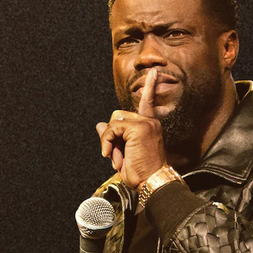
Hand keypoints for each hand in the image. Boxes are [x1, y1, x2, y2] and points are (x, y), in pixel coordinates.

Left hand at [96, 67, 167, 188]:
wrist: (151, 181)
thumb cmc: (141, 171)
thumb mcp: (123, 152)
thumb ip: (112, 136)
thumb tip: (99, 124)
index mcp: (150, 125)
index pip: (148, 102)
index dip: (150, 87)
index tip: (153, 71)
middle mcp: (150, 122)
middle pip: (117, 116)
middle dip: (110, 135)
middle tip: (113, 154)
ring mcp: (146, 123)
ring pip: (113, 121)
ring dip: (108, 140)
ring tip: (114, 157)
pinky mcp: (139, 128)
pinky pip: (112, 128)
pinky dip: (107, 141)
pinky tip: (111, 154)